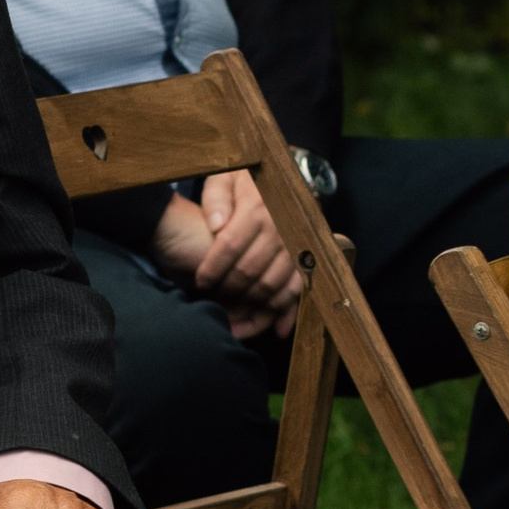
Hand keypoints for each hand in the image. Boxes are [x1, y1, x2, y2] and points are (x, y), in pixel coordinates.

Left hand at [150, 169, 301, 339]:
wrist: (286, 177)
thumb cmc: (247, 181)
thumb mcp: (225, 178)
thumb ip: (216, 198)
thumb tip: (216, 225)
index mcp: (257, 208)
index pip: (229, 246)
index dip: (212, 269)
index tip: (200, 282)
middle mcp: (281, 228)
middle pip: (249, 271)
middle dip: (226, 291)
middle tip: (212, 299)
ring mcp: (298, 246)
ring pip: (273, 286)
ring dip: (250, 306)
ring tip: (231, 316)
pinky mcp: (308, 259)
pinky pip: (299, 291)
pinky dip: (288, 313)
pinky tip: (276, 330)